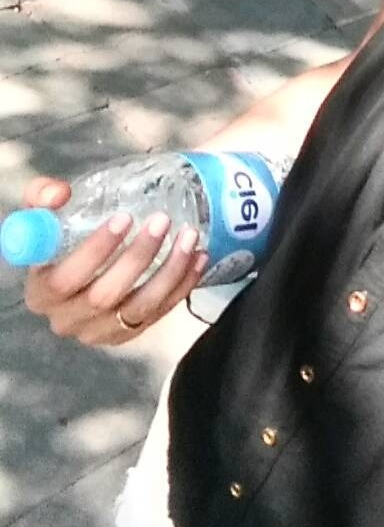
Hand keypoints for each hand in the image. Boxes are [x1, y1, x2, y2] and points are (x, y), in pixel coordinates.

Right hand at [21, 176, 208, 345]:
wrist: (76, 271)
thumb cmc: (59, 241)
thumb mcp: (42, 215)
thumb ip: (42, 197)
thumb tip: (59, 193)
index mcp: (41, 293)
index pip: (64, 279)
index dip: (94, 250)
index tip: (124, 218)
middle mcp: (67, 319)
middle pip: (105, 296)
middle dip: (139, 256)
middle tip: (162, 221)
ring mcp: (100, 331)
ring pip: (139, 307)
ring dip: (169, 272)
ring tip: (188, 237)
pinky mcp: (129, 333)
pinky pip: (160, 312)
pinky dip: (183, 285)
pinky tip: (198, 257)